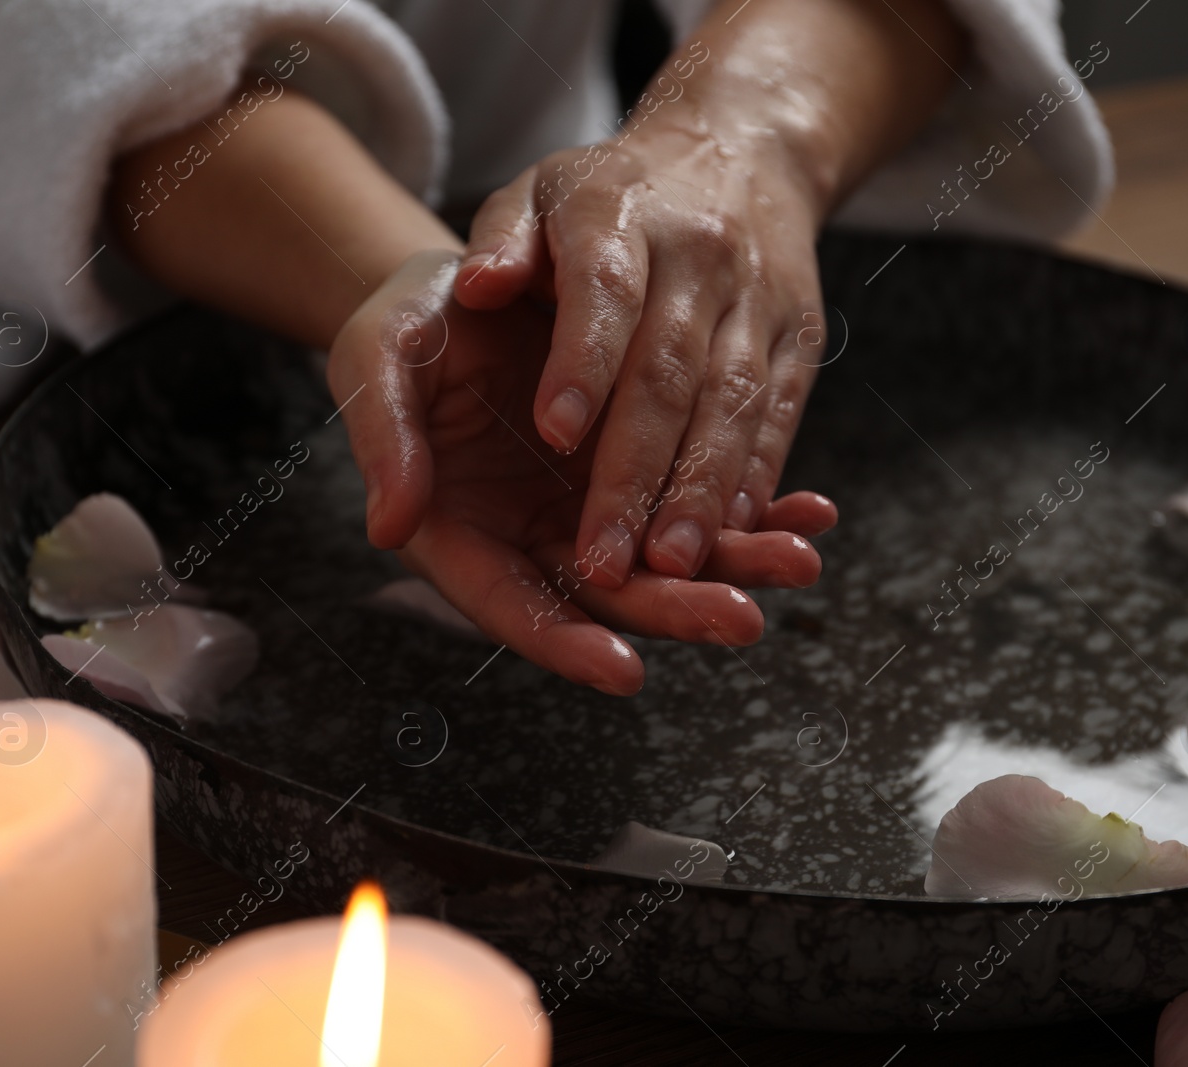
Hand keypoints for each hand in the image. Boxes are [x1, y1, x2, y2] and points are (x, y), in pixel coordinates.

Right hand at [331, 250, 835, 694]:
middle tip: (743, 617)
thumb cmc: (406, 327)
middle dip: (677, 608)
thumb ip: (384, 441)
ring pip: (667, 555)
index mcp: (461, 534)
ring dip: (735, 563)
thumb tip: (392, 524)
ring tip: (800, 559)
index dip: (564, 640)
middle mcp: (532, 537)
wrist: (459, 285)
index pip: (512, 606)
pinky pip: (695, 499)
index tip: (624, 667)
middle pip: (608, 595)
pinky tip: (810, 508)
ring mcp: (588, 509)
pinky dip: (751, 503)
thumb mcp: (378, 363)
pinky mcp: (633, 471)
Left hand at [453, 117, 831, 585]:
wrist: (739, 148)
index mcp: (620, 213)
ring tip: (673, 567)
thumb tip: (475, 286)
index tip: (554, 436)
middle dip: (638, 472)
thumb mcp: (538, 188)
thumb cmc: (611, 191)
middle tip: (604, 558)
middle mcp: (699, 255)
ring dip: (704, 492)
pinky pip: (780, 416)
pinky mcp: (798, 336)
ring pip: (734, 405)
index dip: (584, 362)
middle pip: (671, 373)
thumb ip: (499, 239)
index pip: (604, 291)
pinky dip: (757, 477)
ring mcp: (757, 299)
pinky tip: (735, 534)